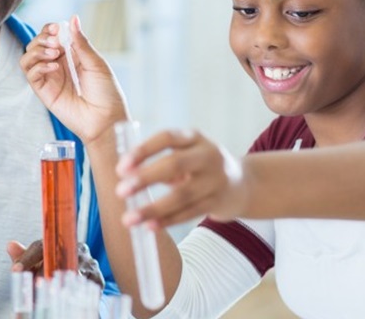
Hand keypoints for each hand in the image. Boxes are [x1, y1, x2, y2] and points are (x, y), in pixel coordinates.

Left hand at [7, 240, 104, 288]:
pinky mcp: (98, 279)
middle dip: (43, 273)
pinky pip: (88, 286)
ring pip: (73, 272)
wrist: (80, 281)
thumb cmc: (54, 269)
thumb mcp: (37, 264)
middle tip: (31, 284)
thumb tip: (10, 245)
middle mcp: (77, 249)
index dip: (27, 259)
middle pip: (59, 258)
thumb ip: (24, 257)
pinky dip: (76, 294)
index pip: (40, 247)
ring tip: (47, 293)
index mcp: (60, 243)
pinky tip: (66, 299)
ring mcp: (89, 263)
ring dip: (59, 284)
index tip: (15, 270)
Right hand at [20, 16, 128, 144]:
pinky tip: (54, 67)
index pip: (51, 36)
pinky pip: (31, 74)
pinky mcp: (44, 91)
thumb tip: (73, 18)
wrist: (106, 118)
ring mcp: (49, 78)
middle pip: (36, 44)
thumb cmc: (106, 93)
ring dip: (37, 50)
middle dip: (42, 38)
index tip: (57, 29)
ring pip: (28, 57)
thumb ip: (81, 42)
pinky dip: (38, 66)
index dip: (50, 29)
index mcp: (71, 55)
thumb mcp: (96, 62)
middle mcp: (57, 65)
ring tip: (54, 53)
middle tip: (56, 42)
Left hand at [115, 129, 248, 227]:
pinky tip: (150, 226)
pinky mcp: (218, 202)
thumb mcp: (188, 153)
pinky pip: (190, 213)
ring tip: (129, 219)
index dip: (143, 151)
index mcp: (195, 138)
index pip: (167, 138)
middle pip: (175, 164)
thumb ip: (162, 161)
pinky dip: (168, 220)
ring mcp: (216, 180)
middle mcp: (208, 155)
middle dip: (145, 178)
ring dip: (153, 208)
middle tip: (120, 191)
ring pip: (182, 195)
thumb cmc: (202, 168)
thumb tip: (126, 177)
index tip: (121, 167)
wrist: (243, 184)